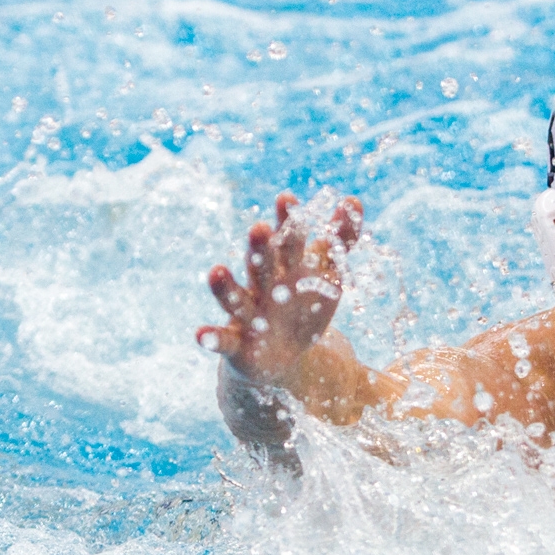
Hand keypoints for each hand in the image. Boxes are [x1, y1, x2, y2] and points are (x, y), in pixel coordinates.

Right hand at [196, 191, 361, 386]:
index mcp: (284, 268)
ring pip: (234, 298)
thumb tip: (353, 200)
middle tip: (260, 229)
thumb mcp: (327, 275)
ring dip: (225, 286)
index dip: (287, 221)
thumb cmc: (303, 306)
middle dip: (260, 249)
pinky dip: (211, 337)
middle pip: (260, 265)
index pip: (286, 239)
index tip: (287, 198)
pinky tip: (200, 335)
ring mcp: (247, 314)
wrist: (281, 355)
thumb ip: (340, 240)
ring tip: (216, 271)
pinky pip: (222, 340)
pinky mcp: (237, 343)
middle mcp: (261, 286)